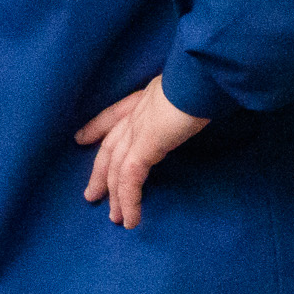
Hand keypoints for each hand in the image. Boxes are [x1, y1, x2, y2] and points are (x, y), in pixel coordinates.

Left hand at [75, 76, 208, 230]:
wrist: (206, 73)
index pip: (115, 114)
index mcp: (149, 96)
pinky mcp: (145, 146)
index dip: (96, 127)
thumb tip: (206, 102)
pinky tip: (130, 220)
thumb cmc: (212, 77)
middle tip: (91, 194)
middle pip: (110, 147)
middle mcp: (138, 112)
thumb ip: (194, 99)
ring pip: (117, 168)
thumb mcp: (199, 88)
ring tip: (115, 218)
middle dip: (100, 172)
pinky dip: (129, 201)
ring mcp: (138, 129)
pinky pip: (130, 180)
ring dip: (116, 196)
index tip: (82, 139)